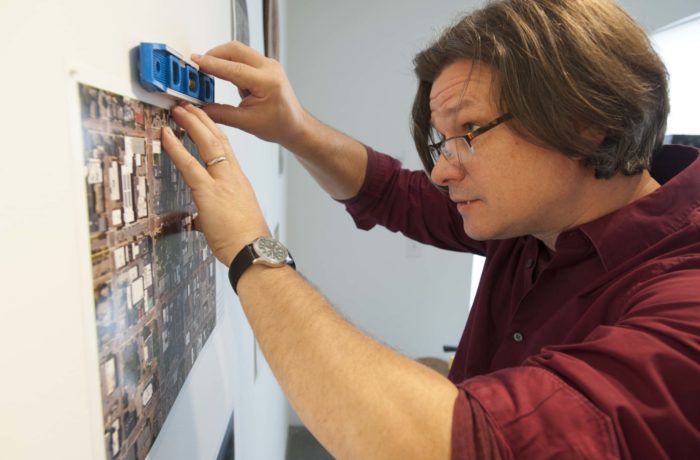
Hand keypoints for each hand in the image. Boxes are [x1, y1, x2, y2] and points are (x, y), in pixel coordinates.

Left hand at [161, 102, 269, 265]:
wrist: (255, 251)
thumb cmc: (247, 242)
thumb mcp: (232, 222)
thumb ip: (213, 216)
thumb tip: (201, 221)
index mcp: (240, 182)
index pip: (227, 149)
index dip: (214, 132)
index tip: (204, 121)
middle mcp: (234, 176)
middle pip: (219, 138)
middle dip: (203, 119)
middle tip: (189, 106)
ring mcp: (223, 182)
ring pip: (208, 143)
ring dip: (191, 123)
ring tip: (179, 110)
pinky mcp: (209, 192)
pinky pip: (189, 164)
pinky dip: (176, 147)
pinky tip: (166, 135)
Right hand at [192, 41, 308, 148]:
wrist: (296, 126)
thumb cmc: (279, 125)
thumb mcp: (246, 123)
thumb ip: (220, 114)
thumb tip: (199, 108)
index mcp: (268, 82)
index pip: (234, 68)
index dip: (211, 64)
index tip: (195, 62)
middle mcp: (270, 69)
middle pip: (235, 50)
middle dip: (214, 55)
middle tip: (197, 65)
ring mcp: (269, 65)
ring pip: (239, 51)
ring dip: (221, 58)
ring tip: (207, 71)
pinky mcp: (265, 66)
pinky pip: (243, 57)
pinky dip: (230, 62)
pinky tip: (222, 74)